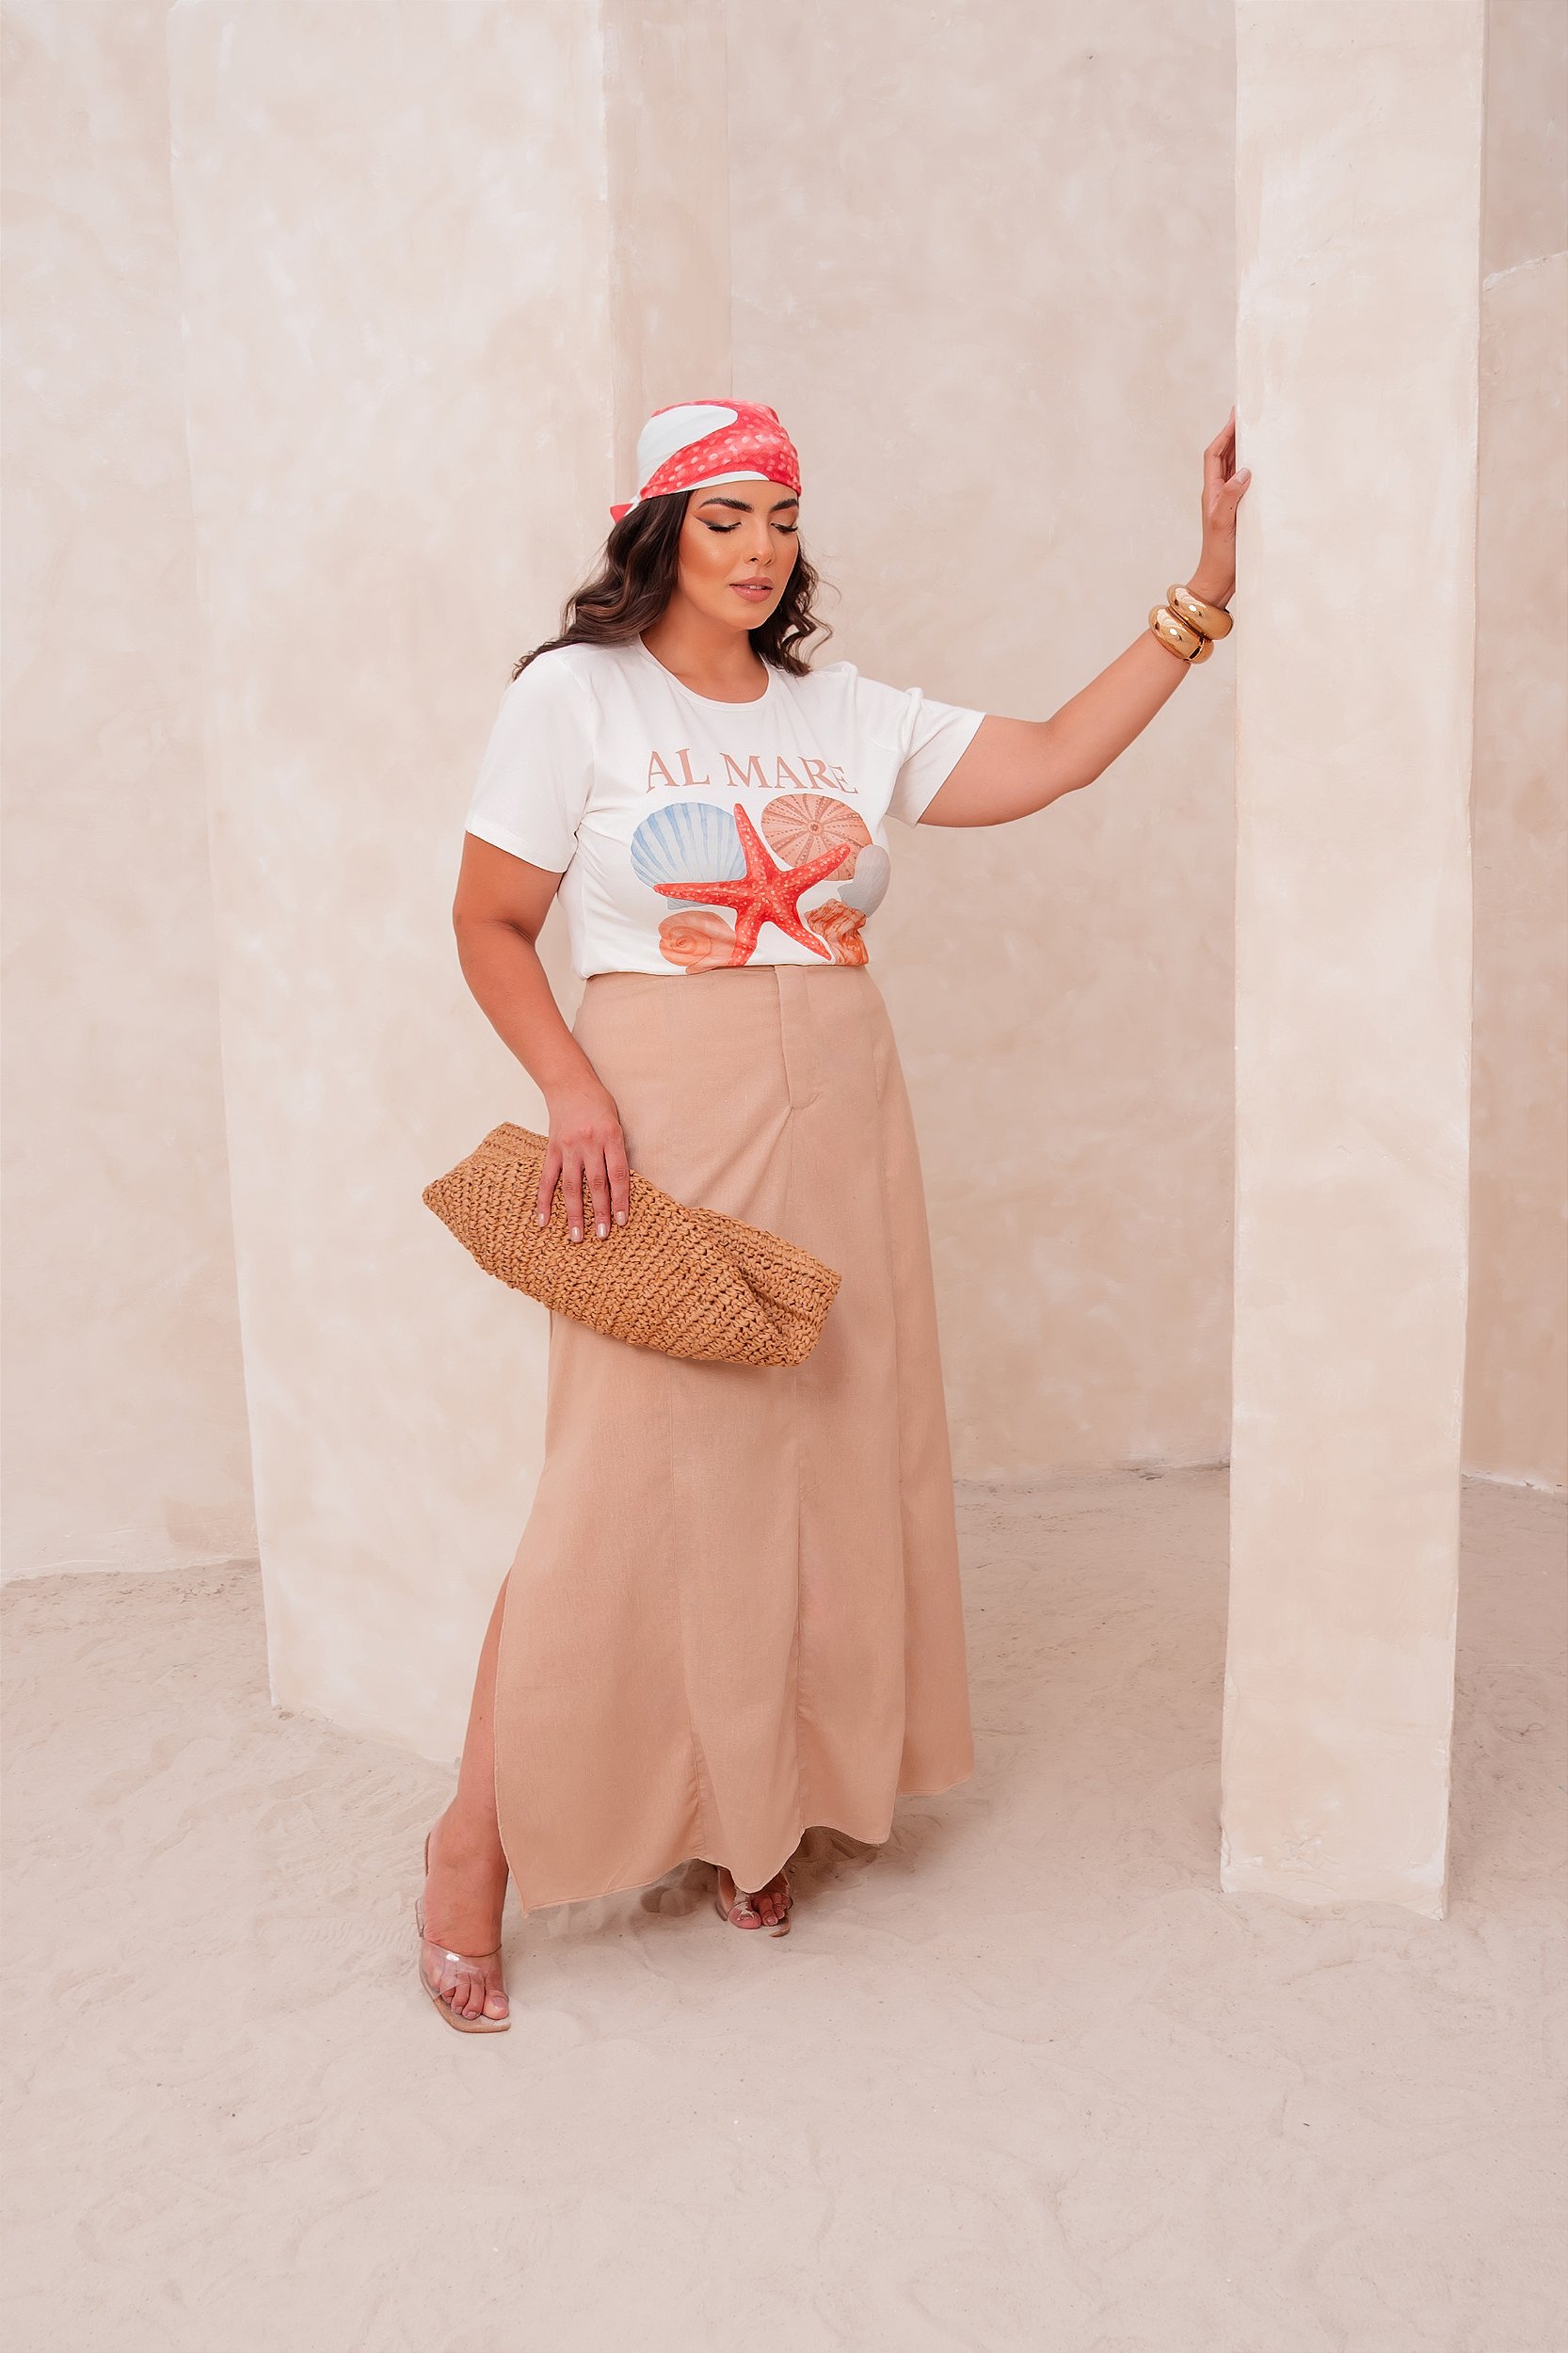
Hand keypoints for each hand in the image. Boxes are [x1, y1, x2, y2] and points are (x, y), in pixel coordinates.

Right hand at [536, 1080, 630, 1241]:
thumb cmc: (599, 1104)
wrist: (569, 1083)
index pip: (617, 1174)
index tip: (622, 1221)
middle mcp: (588, 1143)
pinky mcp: (551, 1149)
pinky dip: (544, 1200)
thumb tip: (620, 1188)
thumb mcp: (617, 1124)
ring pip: (571, 1186)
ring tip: (577, 1236)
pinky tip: (544, 1220)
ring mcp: (567, 1147)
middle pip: (595, 1183)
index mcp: (610, 1136)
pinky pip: (547, 1178)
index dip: (621, 1199)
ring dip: (574, 1213)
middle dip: (600, 1212)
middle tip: (603, 1235)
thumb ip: (617, 1152)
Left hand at [1187, 406, 1250, 608]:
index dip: (1224, 434)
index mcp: (1212, 492)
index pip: (1214, 455)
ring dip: (1244, 450)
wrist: (1219, 581)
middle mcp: (1219, 494)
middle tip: (1248, 415)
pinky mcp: (1240, 512)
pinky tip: (1265, 466)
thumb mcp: (1223, 523)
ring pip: (1235, 469)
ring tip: (1258, 432)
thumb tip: (1244, 472)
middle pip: (1224, 457)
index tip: (1236, 415)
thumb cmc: (1219, 555)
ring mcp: (1229, 502)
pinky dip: (1253, 470)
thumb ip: (1231, 496)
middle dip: (1234, 435)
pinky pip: (1245, 484)